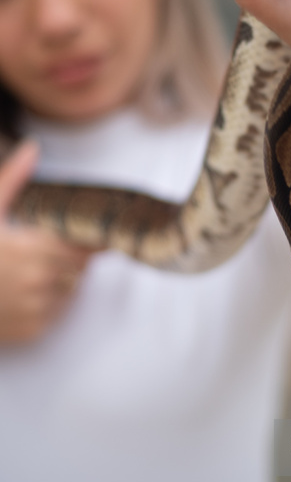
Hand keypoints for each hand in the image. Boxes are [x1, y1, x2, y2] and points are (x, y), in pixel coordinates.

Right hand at [0, 141, 90, 342]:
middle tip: (36, 251)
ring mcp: (37, 309)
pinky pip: (55, 315)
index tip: (83, 235)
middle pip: (80, 268)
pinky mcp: (31, 331)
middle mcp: (42, 280)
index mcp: (36, 248)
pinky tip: (18, 293)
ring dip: (58, 281)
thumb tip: (31, 149)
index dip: (83, 239)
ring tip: (23, 272)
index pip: (85, 245)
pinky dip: (45, 305)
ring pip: (70, 291)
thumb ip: (13, 179)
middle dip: (66, 257)